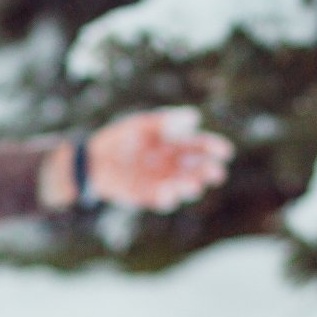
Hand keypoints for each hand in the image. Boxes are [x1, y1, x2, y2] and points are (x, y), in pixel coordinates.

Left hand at [57, 107, 232, 211]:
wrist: (92, 160)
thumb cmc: (118, 139)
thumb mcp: (140, 124)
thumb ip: (165, 120)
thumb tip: (195, 117)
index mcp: (174, 145)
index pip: (198, 146)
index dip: (212, 148)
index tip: (224, 151)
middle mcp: (171, 165)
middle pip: (195, 169)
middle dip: (207, 171)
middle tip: (216, 173)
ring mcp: (161, 181)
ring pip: (182, 187)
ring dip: (190, 186)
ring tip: (194, 184)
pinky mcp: (147, 196)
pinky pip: (161, 200)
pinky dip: (166, 198)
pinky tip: (168, 192)